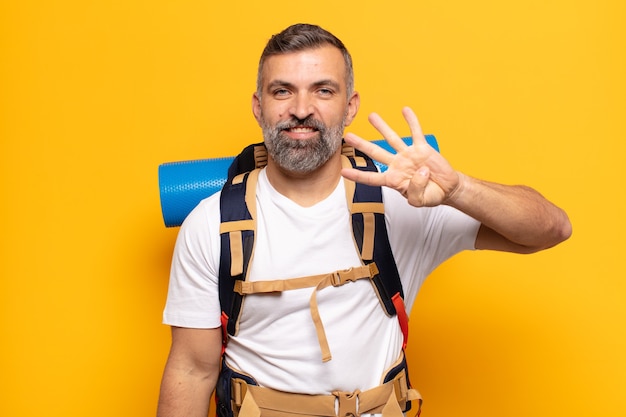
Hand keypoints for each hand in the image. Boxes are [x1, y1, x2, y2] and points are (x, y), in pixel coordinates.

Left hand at [341, 107, 461, 206]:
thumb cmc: (431, 195)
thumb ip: (416, 190)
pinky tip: (405, 110)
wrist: (447, 188)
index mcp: (393, 180)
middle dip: (361, 144)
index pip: (372, 178)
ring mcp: (408, 155)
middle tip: (348, 136)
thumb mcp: (421, 200)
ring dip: (382, 127)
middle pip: (376, 153)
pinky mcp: (422, 148)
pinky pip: (416, 132)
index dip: (358, 176)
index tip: (344, 172)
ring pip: (392, 139)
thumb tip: (419, 171)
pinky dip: (411, 121)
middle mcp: (397, 165)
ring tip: (372, 116)